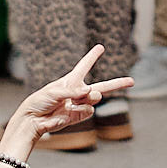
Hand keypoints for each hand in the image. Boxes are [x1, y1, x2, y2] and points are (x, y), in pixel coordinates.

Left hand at [9, 46, 131, 142]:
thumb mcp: (54, 91)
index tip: (100, 47)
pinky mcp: (79, 116)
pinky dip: (82, 109)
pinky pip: (89, 110)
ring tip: (74, 101)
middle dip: (118, 84)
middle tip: (132, 81)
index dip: (92, 56)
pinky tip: (70, 110)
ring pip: (95, 98)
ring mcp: (80, 104)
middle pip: (103, 86)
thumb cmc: (40, 101)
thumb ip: (73, 91)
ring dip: (88, 97)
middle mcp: (78, 91)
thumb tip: (90, 94)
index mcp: (71, 80)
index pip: (84, 66)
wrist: (34, 120)